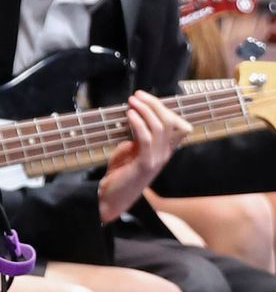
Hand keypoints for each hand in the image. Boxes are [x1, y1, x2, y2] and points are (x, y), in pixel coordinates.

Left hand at [98, 89, 181, 223]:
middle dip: (154, 104)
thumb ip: (138, 134)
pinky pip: (147, 140)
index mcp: (164, 150)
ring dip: (145, 110)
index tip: (146, 97)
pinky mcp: (144, 165)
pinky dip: (139, 124)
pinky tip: (130, 115)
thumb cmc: (121, 172)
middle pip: (169, 122)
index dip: (164, 108)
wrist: (113, 197)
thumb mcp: (132, 149)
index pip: (178, 125)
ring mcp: (156, 160)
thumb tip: (135, 112)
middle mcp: (165, 154)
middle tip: (137, 95)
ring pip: (160, 128)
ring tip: (132, 101)